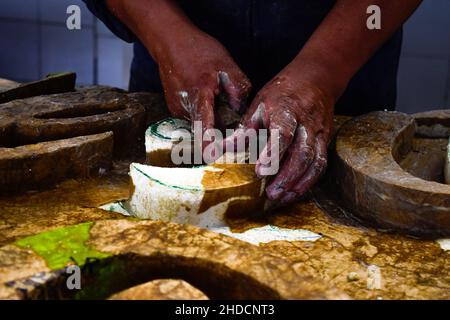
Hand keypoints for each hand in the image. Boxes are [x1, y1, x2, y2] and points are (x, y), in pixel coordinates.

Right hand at [157, 33, 250, 141]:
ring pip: (199, 125)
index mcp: (199, 95)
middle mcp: (184, 107)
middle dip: (220, 134)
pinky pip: (193, 119)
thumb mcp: (226, 64)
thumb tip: (245, 111)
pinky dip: (203, 116)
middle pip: (204, 130)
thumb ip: (239, 88)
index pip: (204, 126)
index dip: (209, 144)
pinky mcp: (175, 109)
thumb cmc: (198, 51)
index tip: (214, 157)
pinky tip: (208, 103)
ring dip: (212, 123)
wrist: (169, 42)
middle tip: (234, 133)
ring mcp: (177, 110)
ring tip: (219, 108)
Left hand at [226, 70, 334, 204]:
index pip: (283, 133)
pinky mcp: (326, 141)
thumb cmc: (281, 94)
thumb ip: (245, 129)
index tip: (261, 171)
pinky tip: (294, 192)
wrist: (315, 79)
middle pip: (302, 153)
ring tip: (282, 198)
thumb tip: (222, 149)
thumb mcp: (259, 104)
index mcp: (286, 110)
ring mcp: (319, 133)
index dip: (273, 153)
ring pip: (315, 162)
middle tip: (271, 193)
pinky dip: (308, 181)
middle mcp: (306, 123)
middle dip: (287, 176)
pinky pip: (321, 165)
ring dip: (299, 183)